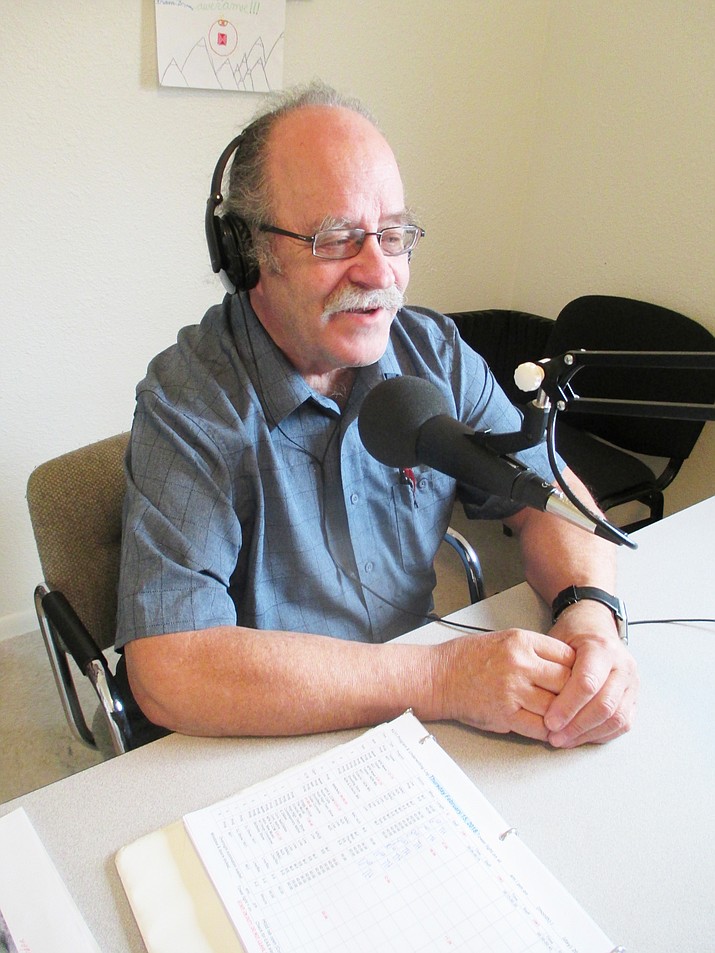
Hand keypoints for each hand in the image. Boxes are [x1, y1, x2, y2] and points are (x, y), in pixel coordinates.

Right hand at [433, 629, 574, 741]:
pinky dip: (548, 730)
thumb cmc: (468, 658)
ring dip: (563, 715)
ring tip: (566, 717)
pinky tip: (550, 728)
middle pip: (567, 681)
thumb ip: (535, 650)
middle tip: (578, 700)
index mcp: (521, 641)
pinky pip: (539, 727)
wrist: (439, 677)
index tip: (580, 678)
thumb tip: (566, 666)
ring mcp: (513, 691)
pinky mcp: (505, 715)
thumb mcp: (505, 639)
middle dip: (575, 694)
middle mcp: (520, 664)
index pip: (568, 656)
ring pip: (557, 707)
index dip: (578, 669)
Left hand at [544, 602, 638, 746]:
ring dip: (588, 734)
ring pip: (616, 718)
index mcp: (602, 648)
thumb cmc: (572, 634)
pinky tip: (580, 737)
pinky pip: (623, 723)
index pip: (587, 683)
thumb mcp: (557, 639)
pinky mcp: (634, 696)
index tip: (549, 721)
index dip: (567, 706)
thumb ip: (552, 666)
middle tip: (554, 737)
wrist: (595, 625)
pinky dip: (601, 734)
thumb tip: (539, 700)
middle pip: (604, 704)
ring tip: (564, 741)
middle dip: (577, 725)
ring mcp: (632, 682)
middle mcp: (623, 665)